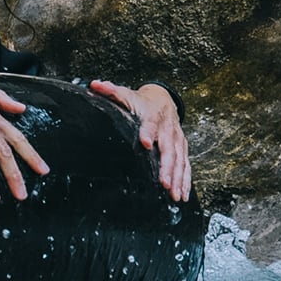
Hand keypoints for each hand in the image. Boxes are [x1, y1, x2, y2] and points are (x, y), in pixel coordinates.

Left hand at [89, 80, 191, 201]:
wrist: (163, 99)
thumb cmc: (142, 102)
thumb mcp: (126, 95)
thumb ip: (111, 92)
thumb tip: (95, 85)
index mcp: (153, 115)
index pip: (150, 123)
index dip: (147, 132)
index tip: (144, 142)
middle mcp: (168, 128)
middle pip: (168, 148)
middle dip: (167, 167)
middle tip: (164, 183)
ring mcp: (177, 139)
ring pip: (180, 160)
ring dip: (178, 178)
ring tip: (175, 195)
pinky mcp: (182, 147)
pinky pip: (186, 165)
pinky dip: (185, 180)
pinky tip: (183, 195)